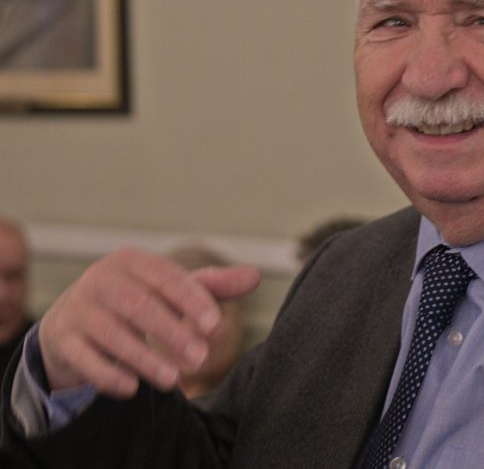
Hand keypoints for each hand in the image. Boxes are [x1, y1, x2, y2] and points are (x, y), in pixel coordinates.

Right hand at [38, 247, 260, 397]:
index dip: (190, 299)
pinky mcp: (62, 338)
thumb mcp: (171, 290)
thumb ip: (212, 286)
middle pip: (138, 305)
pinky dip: (108, 374)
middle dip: (171, 333)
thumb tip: (255, 276)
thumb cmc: (136, 300)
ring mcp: (78, 308)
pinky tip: (133, 388)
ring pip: (111, 333)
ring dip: (144, 358)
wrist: (73, 321)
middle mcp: (101, 279)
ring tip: (173, 380)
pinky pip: (84, 358)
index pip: (165, 276)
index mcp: (132, 260)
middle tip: (200, 359)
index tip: (214, 325)